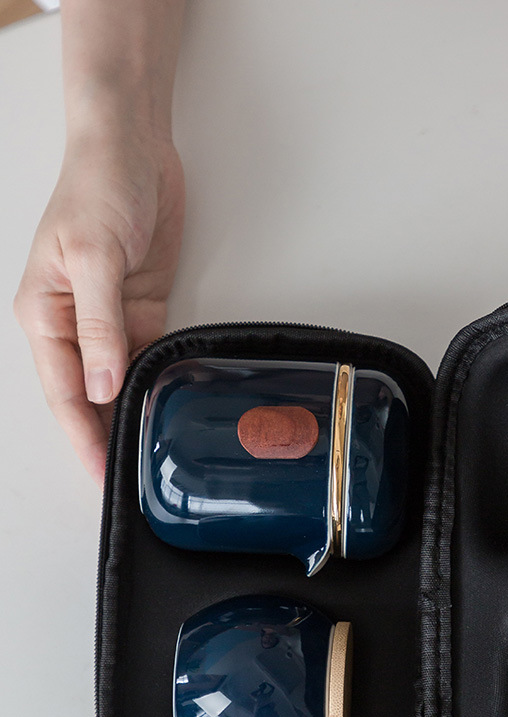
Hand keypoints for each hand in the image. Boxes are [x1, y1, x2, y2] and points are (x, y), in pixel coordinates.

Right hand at [14, 125, 184, 487]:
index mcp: (44, 314)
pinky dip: (156, 384)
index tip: (100, 476)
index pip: (63, 392)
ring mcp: (110, 320)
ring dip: (133, 415)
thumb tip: (100, 383)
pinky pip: (149, 357)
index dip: (82, 438)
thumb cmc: (97, 185)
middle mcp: (74, 325)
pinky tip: (167, 410)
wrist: (133, 145)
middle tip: (131, 483)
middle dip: (105, 438)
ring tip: (152, 458)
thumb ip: (99, 324)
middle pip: (88, 397)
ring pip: (120, 383)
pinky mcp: (142, 310)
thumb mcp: (93, 255)